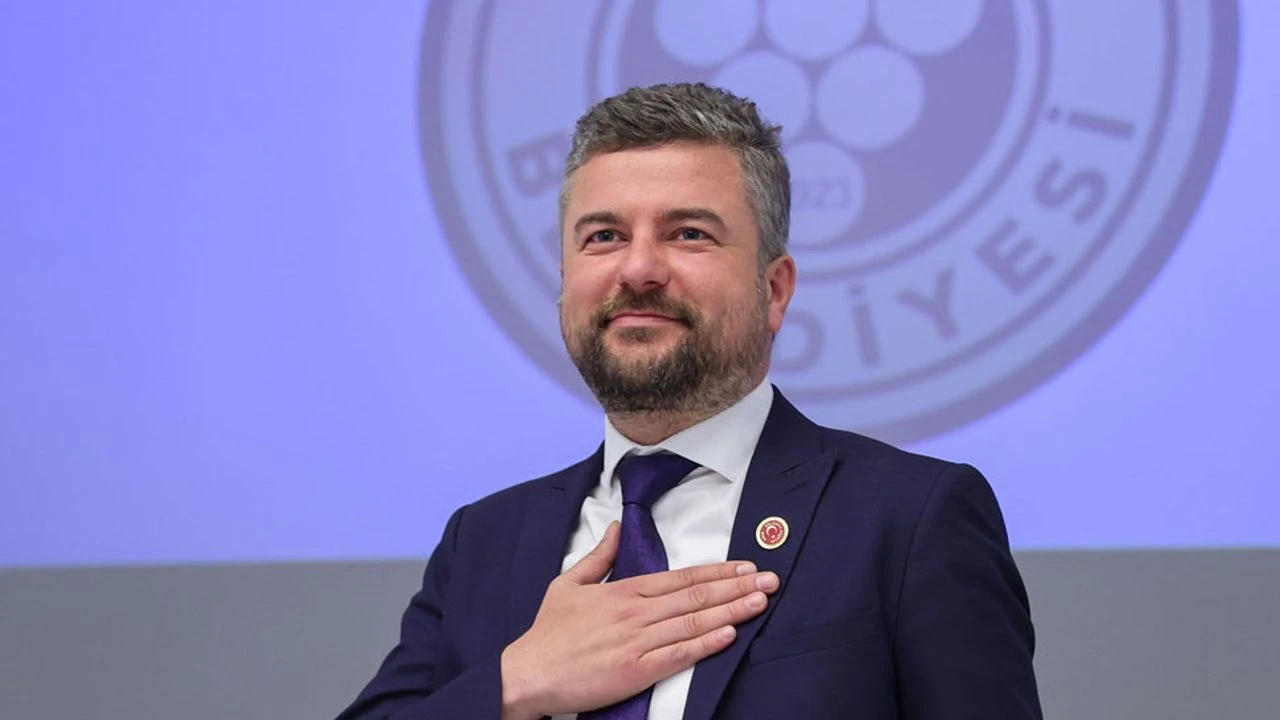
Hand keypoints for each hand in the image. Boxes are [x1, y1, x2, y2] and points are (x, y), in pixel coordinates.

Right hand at [499, 522, 778, 719]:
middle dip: (737, 587)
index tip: (745, 565)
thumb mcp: (568, 583)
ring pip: (693, 622)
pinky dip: (705, 644)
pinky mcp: (635, 671)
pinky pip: (678, 655)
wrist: (529, 673)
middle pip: (696, 596)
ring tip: (760, 602)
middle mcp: (636, 613)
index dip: (717, 571)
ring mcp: (637, 642)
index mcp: (624, 591)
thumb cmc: (549, 633)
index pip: (681, 577)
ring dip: (731, 611)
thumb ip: (598, 555)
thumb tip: (616, 526)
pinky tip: (728, 634)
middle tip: (770, 580)